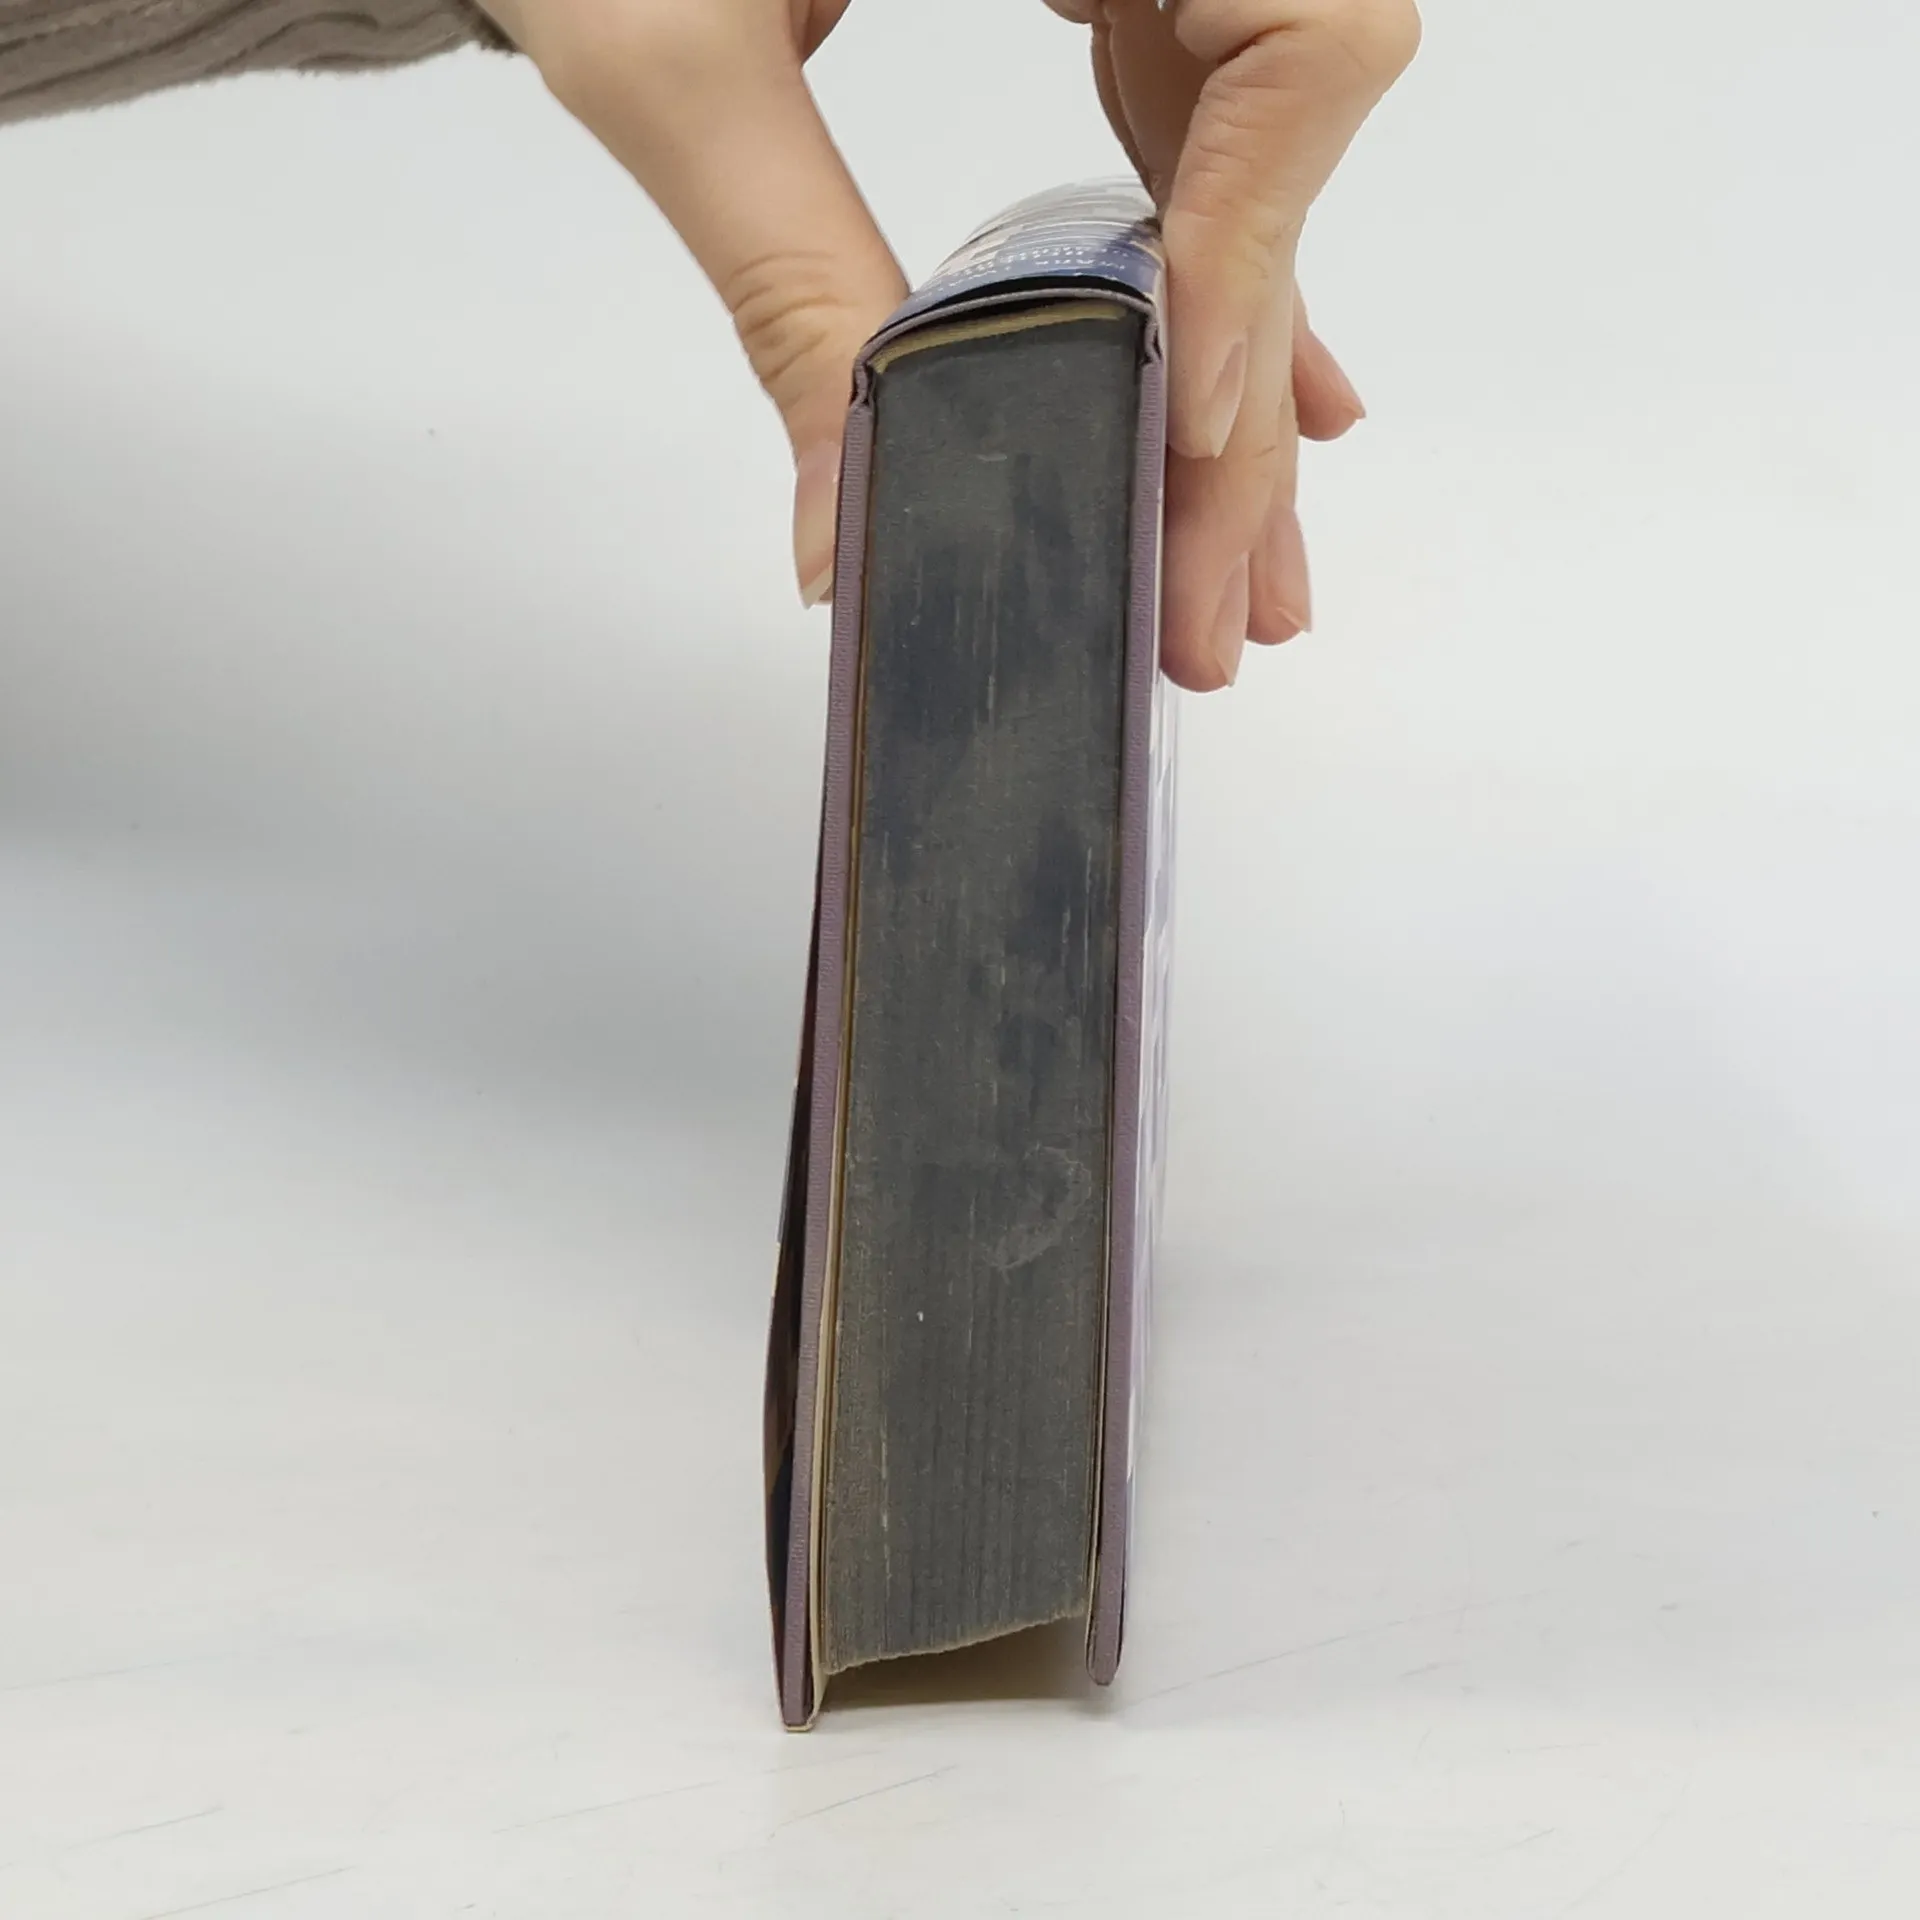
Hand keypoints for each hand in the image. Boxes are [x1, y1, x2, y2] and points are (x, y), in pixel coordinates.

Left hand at [482, 0, 1415, 690]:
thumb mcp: (676, 52)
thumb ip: (781, 280)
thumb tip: (843, 539)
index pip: (1301, 42)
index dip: (1262, 240)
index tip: (1192, 420)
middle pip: (1278, 158)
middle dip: (1242, 399)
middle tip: (1203, 606)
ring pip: (1248, 180)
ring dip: (1233, 388)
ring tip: (1219, 582)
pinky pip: (1197, 159)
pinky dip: (1200, 299)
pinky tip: (1220, 421)